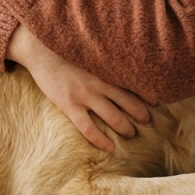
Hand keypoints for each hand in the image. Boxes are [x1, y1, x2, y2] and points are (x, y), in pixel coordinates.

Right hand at [7, 25, 150, 152]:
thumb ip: (103, 57)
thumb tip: (119, 63)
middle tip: (148, 120)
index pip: (132, 81)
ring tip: (132, 133)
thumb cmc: (63, 46)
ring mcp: (84, 94)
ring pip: (112, 116)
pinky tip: (109, 148)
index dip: (146, 91)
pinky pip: (88, 128)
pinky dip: (100, 140)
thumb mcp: (88, 47)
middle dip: (140, 112)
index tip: (157, 99)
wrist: (38, 48)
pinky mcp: (69, 105)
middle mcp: (99, 81)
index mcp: (105, 66)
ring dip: (125, 127)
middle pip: (127, 100)